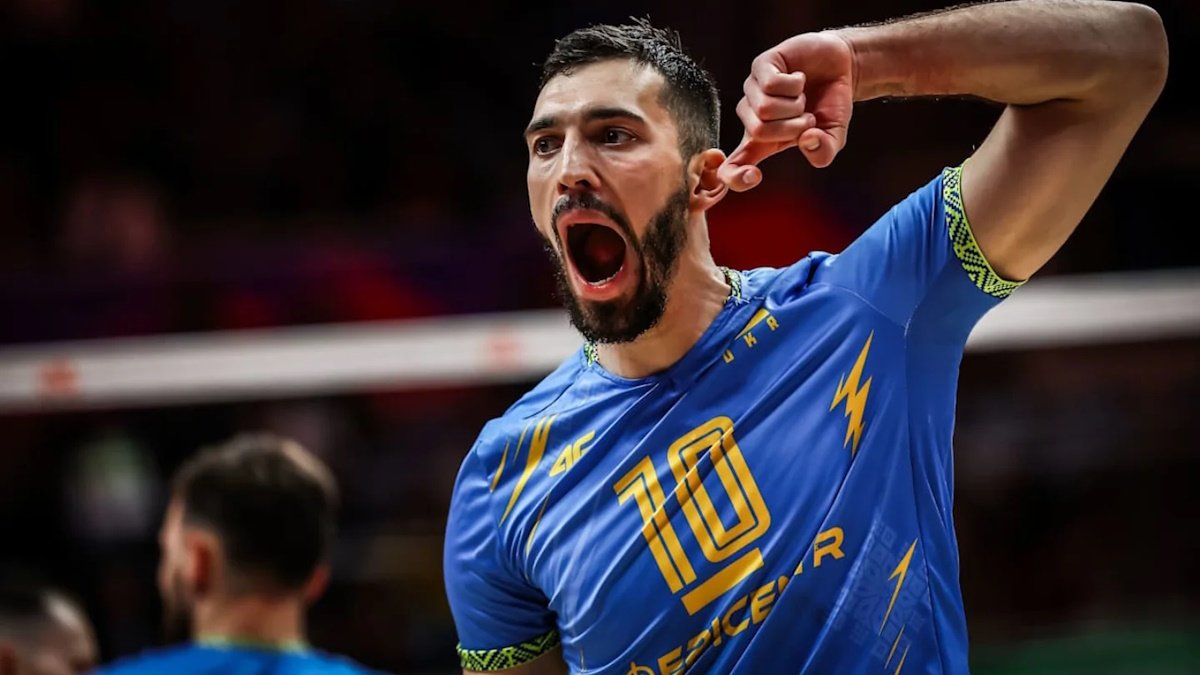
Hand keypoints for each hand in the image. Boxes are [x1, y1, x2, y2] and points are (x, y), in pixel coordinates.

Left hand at [719, 31, 855, 190]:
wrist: (842, 66)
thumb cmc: (831, 104)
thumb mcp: (833, 135)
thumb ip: (824, 150)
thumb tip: (807, 140)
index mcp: (762, 141)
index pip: (733, 166)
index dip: (735, 177)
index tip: (755, 176)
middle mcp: (752, 116)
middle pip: (758, 131)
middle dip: (792, 126)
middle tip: (807, 117)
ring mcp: (753, 90)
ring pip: (764, 107)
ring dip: (795, 104)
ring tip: (803, 96)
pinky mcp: (760, 66)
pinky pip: (769, 83)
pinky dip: (794, 84)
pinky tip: (799, 79)